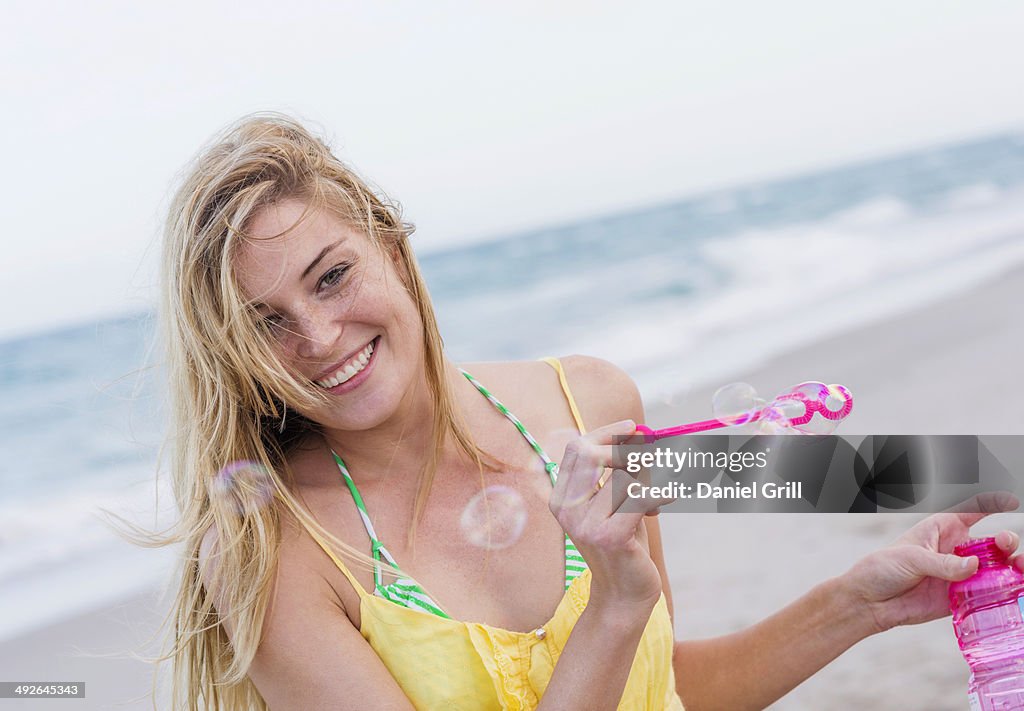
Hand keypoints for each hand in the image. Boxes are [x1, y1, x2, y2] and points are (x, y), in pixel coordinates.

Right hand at [549, 420, 664, 613]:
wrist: (625, 593)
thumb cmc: (624, 542)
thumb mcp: (614, 502)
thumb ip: (618, 470)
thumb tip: (636, 431)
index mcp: (562, 497)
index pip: (578, 448)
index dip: (606, 434)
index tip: (632, 428)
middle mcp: (566, 509)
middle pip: (593, 454)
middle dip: (627, 451)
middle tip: (651, 458)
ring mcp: (585, 524)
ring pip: (624, 478)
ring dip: (648, 483)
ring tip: (655, 502)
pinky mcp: (609, 536)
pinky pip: (640, 496)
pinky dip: (659, 494)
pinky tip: (666, 501)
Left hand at [842, 492, 1022, 634]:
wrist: (870, 601)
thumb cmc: (884, 569)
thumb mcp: (911, 558)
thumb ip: (943, 563)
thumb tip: (974, 566)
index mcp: (942, 529)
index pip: (972, 510)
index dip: (992, 503)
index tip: (1010, 501)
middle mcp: (956, 550)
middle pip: (992, 541)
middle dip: (1006, 541)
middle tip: (1004, 544)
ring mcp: (961, 574)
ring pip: (996, 568)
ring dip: (1011, 567)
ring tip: (1017, 567)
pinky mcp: (961, 597)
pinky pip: (987, 595)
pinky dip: (1001, 593)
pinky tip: (1007, 592)